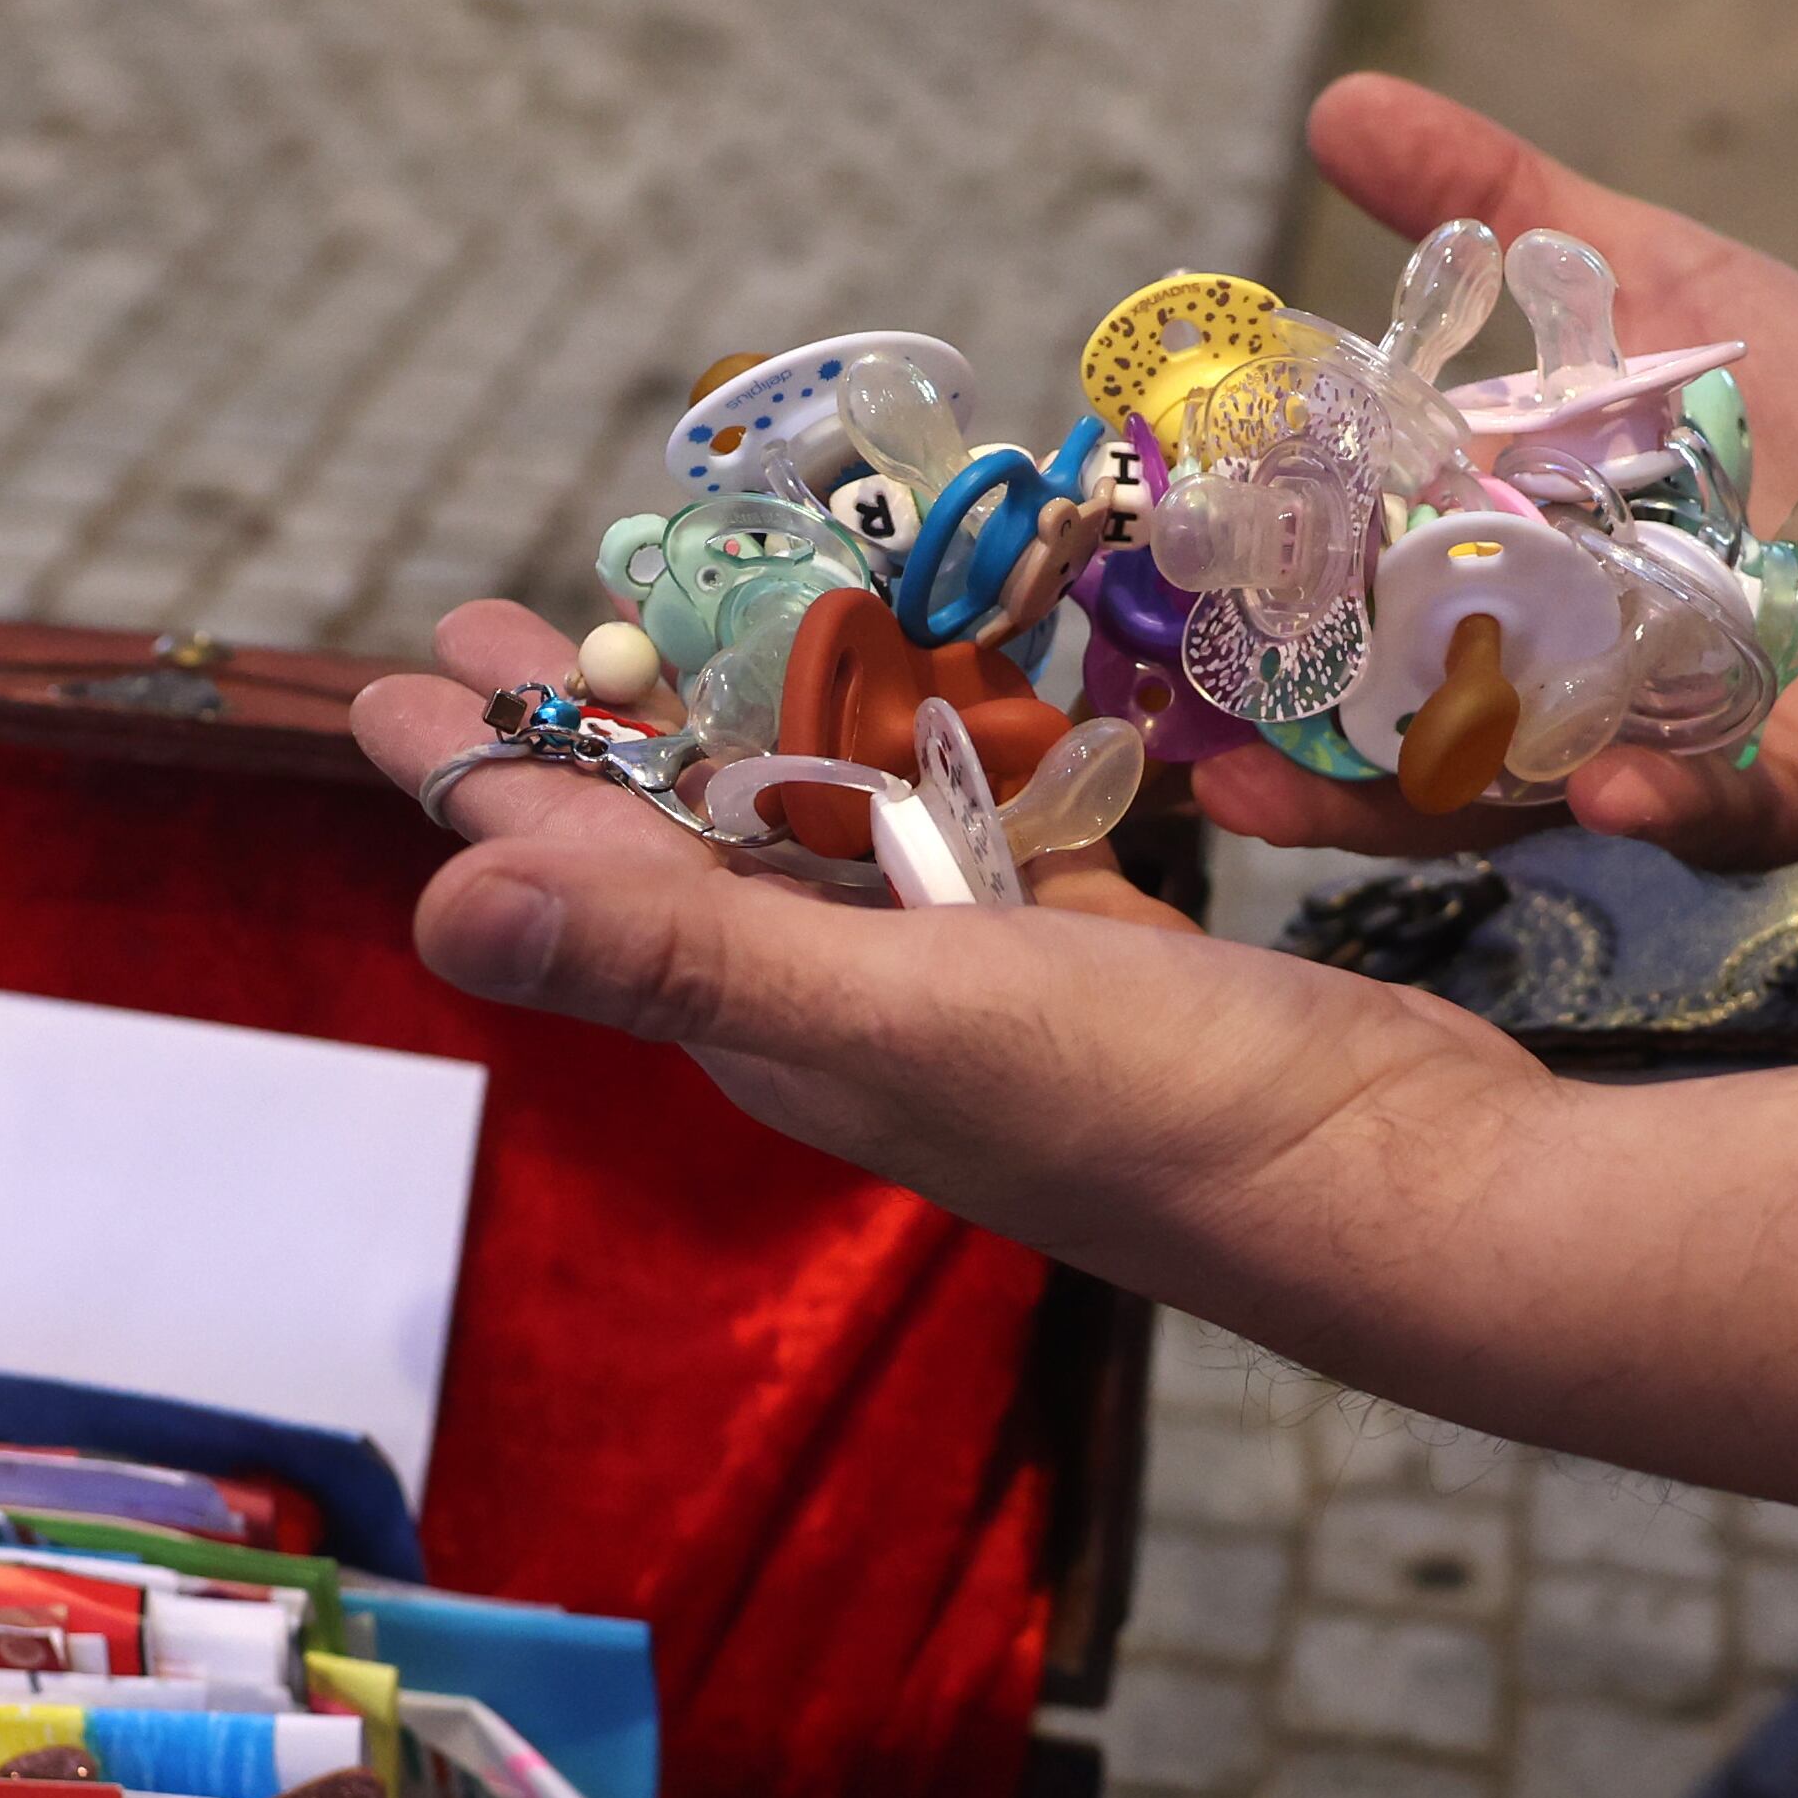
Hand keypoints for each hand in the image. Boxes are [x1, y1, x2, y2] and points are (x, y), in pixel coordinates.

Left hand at [348, 599, 1797, 1514]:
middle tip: (514, 610)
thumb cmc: (1161, 1118)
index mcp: (781, 1026)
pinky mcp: (1095, 950)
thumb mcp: (903, 1018)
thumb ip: (676, 955)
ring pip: (833, 825)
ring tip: (703, 605)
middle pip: (688, 842)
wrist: (1406, 1192)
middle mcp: (855, 1007)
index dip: (492, 773)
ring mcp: (978, 981)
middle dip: (599, 728)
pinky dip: (945, 742)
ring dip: (761, 717)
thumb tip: (444, 894)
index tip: (391, 671)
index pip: (589, 880)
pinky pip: (983, 825)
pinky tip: (933, 665)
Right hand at [1191, 78, 1797, 868]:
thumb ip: (1498, 210)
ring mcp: (1650, 750)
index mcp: (1492, 580)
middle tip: (1191, 753)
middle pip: (1386, 741)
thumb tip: (1337, 108)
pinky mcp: (1782, 791)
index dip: (1241, 622)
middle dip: (1287, 761)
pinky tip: (1600, 783)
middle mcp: (1545, 692)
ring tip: (1310, 799)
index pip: (1336, 611)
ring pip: (1511, 804)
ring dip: (1412, 809)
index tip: (1139, 611)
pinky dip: (1656, 800)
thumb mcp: (1647, 275)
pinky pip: (1707, 811)